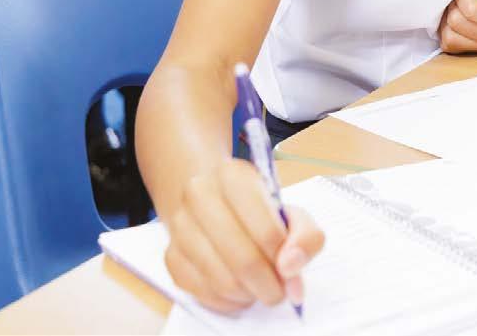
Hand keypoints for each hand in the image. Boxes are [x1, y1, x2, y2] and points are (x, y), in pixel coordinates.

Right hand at [164, 157, 323, 314]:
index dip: (284, 258)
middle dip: (269, 285)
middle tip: (280, 291)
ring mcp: (180, 226)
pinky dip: (228, 300)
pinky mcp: (171, 256)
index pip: (266, 228)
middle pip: (243, 260)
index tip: (292, 270)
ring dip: (249, 294)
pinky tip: (239, 288)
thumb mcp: (292, 212)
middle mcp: (200, 195)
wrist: (214, 201)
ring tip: (260, 287)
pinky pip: (204, 293)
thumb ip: (305, 236)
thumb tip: (290, 267)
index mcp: (233, 176)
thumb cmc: (259, 209)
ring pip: (222, 281)